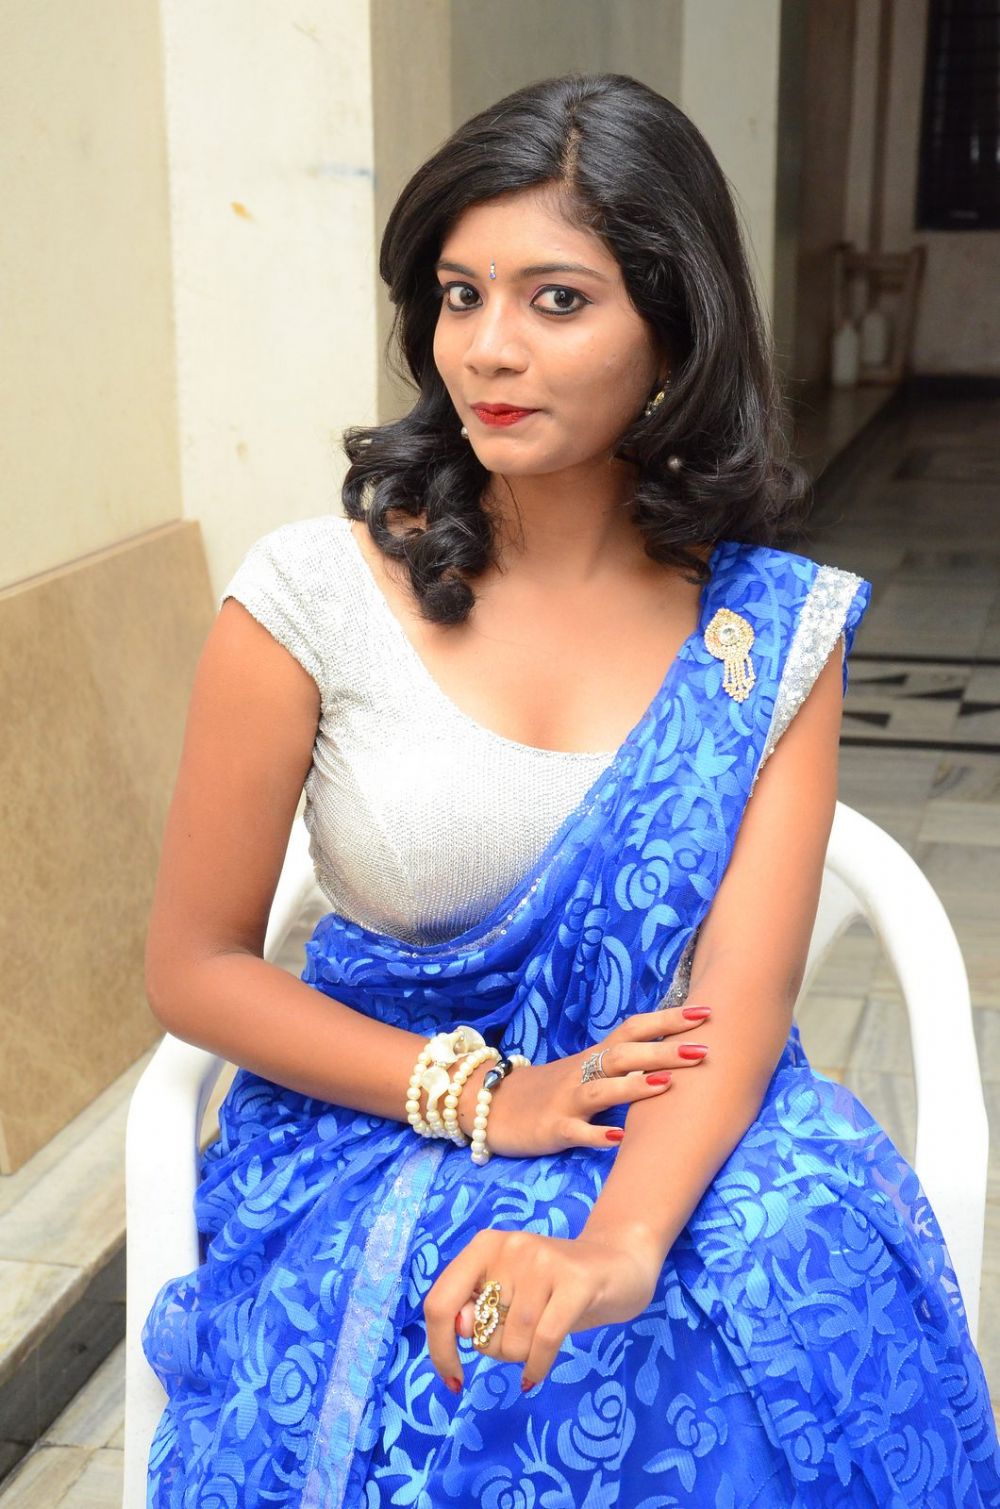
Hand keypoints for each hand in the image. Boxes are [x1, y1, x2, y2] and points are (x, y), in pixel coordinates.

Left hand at [425, 1224, 663, 1394]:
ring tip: (543, 1337)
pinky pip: (544, 1342)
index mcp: (483, 1246)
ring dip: (523, 1357)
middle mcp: (510, 1246)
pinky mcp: (577, 1280)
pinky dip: (538, 1367)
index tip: (453, 1379)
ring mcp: (543, 1261)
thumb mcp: (511, 1296)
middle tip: (522, 1339)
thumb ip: (479, 1309)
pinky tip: (536, 1374)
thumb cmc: (555, 1286)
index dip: (439, 1348)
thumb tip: (461, 1326)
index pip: (440, 1302)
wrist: (619, 1261)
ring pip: (514, 1340)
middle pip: (481, 1331)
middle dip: (497, 1351)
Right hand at [456, 1001, 711, 1158]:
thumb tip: (674, 1053)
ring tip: (667, 1086)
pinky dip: (596, 1134)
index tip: (707, 1012)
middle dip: (664, 1051)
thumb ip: (622, 1063)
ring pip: (600, 1088)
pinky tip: (618, 1138)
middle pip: (624, 1054)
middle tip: (703, 1049)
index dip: (669, 1020)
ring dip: (633, 1086)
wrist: (489, 1105)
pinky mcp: (551, 1129)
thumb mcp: (585, 1071)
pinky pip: (575, 1131)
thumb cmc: (549, 1090)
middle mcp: (583, 1072)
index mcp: (595, 1056)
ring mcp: (566, 1100)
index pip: (635, 1029)